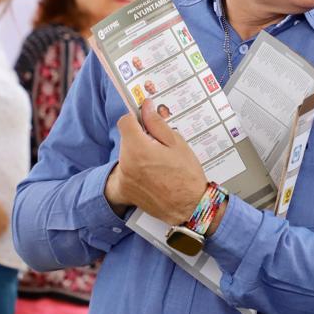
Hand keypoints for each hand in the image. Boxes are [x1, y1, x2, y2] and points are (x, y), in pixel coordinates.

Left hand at [105, 100, 208, 224]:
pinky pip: (126, 170)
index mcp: (138, 148)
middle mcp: (126, 163)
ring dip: (138, 153)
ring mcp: (124, 178)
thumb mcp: (177, 143)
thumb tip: (146, 107)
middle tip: (159, 146)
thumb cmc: (187, 176)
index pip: (125, 121)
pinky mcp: (125, 189)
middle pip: (126, 138)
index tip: (146, 121)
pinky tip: (152, 174)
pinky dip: (136, 168)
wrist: (190, 207)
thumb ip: (157, 123)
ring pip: (127, 154)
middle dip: (140, 137)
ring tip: (158, 162)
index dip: (136, 118)